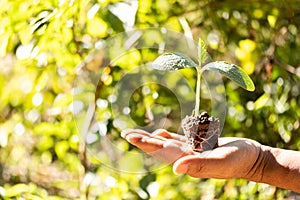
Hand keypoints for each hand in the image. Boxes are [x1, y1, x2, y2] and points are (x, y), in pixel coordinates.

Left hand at [121, 129, 261, 179]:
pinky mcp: (198, 146)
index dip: (146, 143)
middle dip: (143, 140)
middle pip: (160, 148)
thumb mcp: (221, 162)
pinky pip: (179, 141)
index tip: (130, 136)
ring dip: (151, 138)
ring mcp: (191, 151)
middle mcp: (186, 157)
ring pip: (166, 143)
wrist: (251, 157)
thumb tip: (175, 168)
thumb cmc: (239, 160)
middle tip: (125, 133)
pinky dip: (168, 137)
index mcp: (189, 162)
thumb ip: (199, 165)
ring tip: (135, 134)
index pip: (162, 152)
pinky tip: (158, 133)